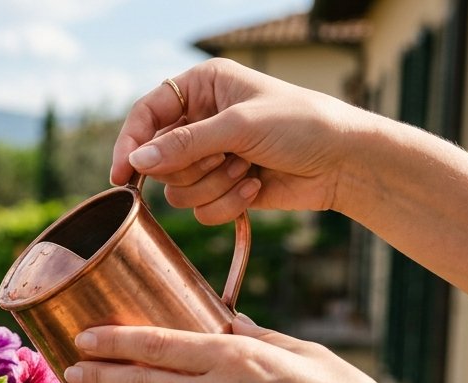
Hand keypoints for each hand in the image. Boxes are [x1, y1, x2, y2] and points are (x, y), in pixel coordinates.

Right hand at [110, 58, 364, 224]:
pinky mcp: (222, 188)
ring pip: (177, 189)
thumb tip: (136, 161)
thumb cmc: (302, 125)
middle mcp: (201, 121)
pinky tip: (255, 188)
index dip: (131, 143)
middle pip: (158, 159)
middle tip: (227, 158)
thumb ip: (185, 145)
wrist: (344, 162)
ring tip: (247, 170)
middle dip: (193, 167)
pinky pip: (199, 209)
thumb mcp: (240, 126)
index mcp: (202, 88)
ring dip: (213, 186)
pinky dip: (227, 203)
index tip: (122, 174)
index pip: (147, 114)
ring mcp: (211, 157)